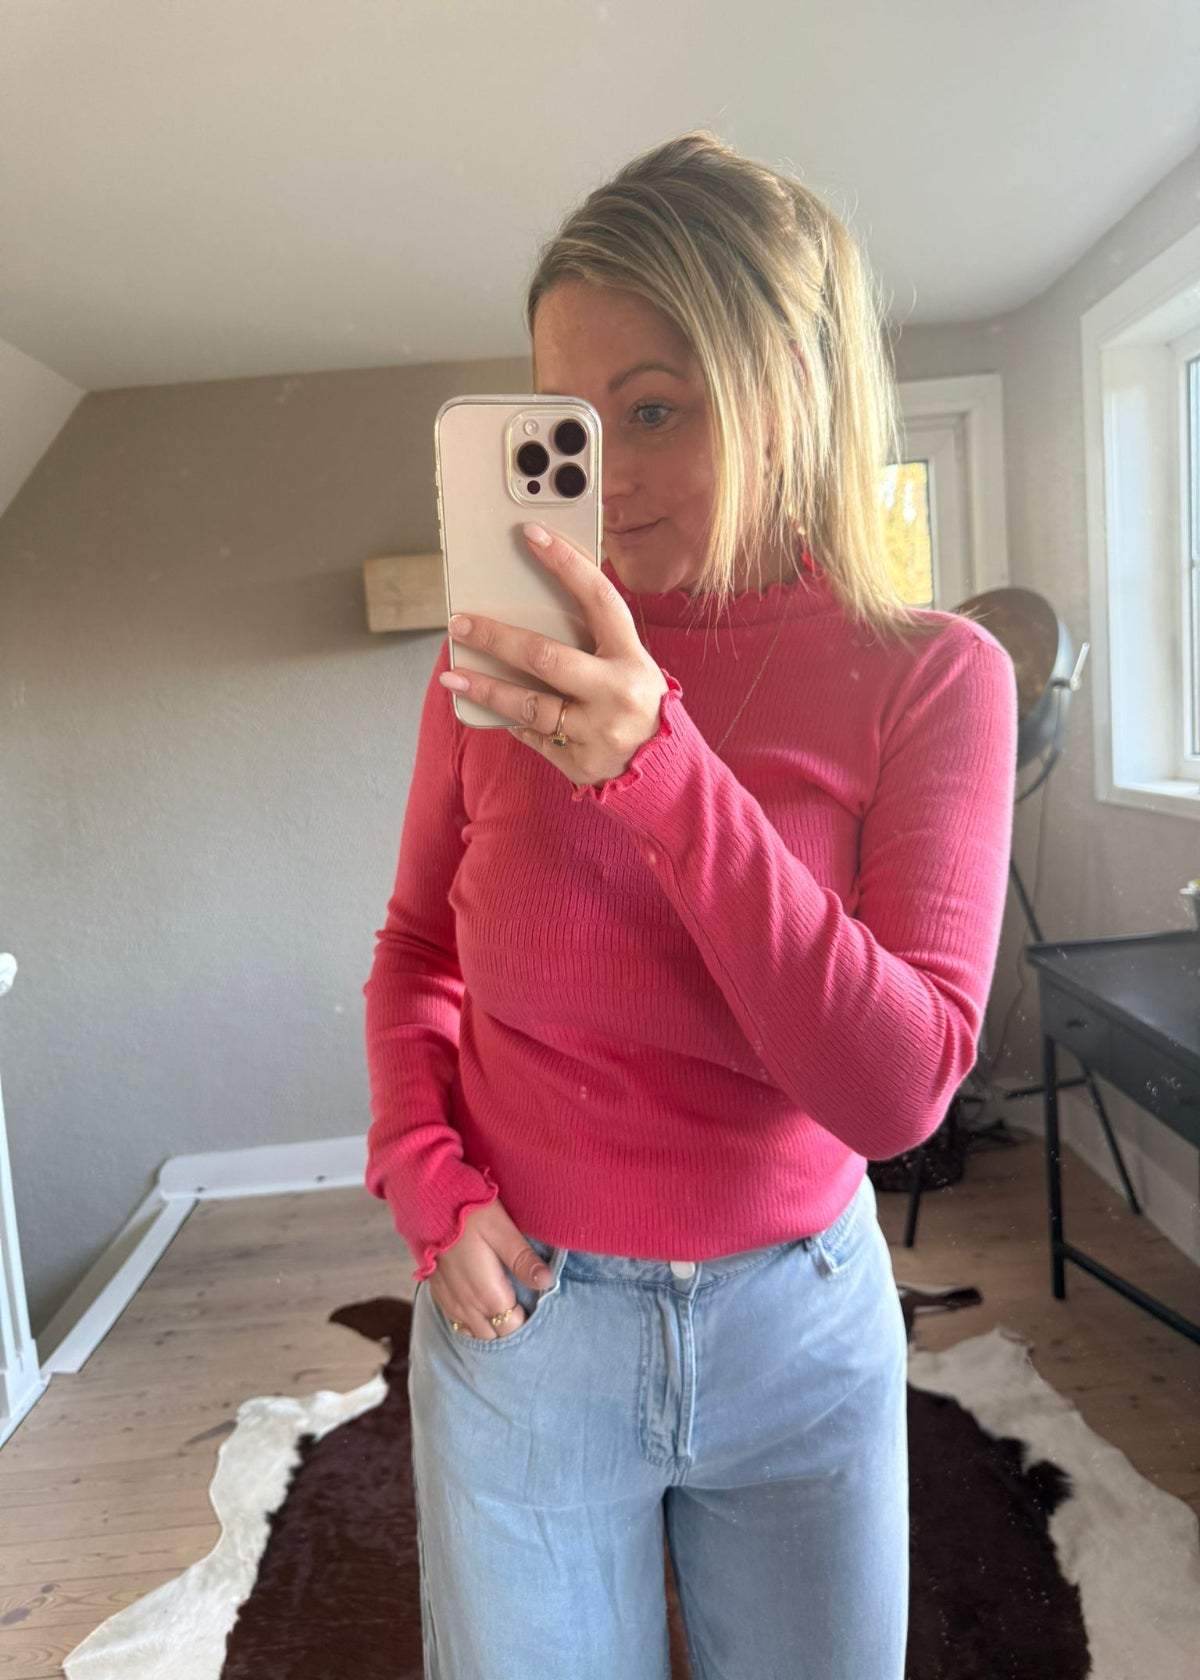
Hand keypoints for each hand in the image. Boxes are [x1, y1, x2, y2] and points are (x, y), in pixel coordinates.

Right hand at [426, 1193, 553, 1339]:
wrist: (428, 1202)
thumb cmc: (469, 1213)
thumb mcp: (503, 1230)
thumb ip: (524, 1260)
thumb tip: (548, 1282)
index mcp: (488, 1294)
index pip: (513, 1326)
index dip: (527, 1318)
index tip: (534, 1302)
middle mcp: (467, 1305)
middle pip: (494, 1335)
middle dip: (509, 1326)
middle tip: (522, 1305)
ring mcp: (450, 1302)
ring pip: (474, 1333)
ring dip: (490, 1327)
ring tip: (503, 1308)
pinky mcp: (438, 1294)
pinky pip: (457, 1322)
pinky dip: (471, 1322)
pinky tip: (479, 1306)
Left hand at [438, 522, 668, 786]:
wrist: (663, 770)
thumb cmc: (637, 704)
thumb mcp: (630, 666)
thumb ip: (594, 642)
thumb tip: (531, 611)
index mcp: (632, 657)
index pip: (598, 599)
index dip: (566, 563)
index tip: (532, 535)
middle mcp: (617, 692)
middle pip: (545, 657)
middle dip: (496, 638)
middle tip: (459, 624)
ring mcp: (599, 731)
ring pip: (528, 705)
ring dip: (486, 688)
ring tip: (453, 675)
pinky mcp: (581, 762)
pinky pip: (533, 736)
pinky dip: (510, 721)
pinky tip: (490, 708)